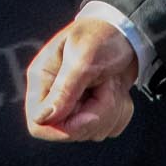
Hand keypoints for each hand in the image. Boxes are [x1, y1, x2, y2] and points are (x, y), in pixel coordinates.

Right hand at [24, 18, 138, 141]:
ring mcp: (76, 106)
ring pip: (93, 132)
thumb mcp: (83, 59)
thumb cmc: (101, 36)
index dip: (63, 128)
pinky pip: (110, 129)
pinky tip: (118, 88)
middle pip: (71, 132)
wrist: (127, 32)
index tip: (90, 115)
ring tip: (111, 80)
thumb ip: (64, 89)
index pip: (38, 123)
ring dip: (112, 108)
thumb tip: (42, 118)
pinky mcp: (95, 111)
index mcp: (42, 79)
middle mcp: (56, 96)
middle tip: (106, 83)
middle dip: (97, 111)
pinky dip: (121, 110)